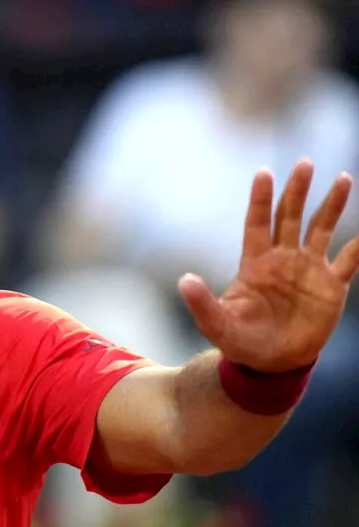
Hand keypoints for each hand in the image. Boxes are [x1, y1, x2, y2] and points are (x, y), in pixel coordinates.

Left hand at [180, 160, 358, 372]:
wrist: (272, 363)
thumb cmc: (241, 341)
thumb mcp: (217, 323)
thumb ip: (202, 303)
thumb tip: (184, 281)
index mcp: (255, 263)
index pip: (257, 223)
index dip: (260, 199)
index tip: (263, 172)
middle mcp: (283, 259)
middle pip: (290, 217)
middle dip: (297, 190)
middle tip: (304, 163)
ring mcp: (309, 269)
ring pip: (322, 228)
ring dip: (332, 205)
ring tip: (343, 177)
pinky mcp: (331, 286)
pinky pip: (350, 260)